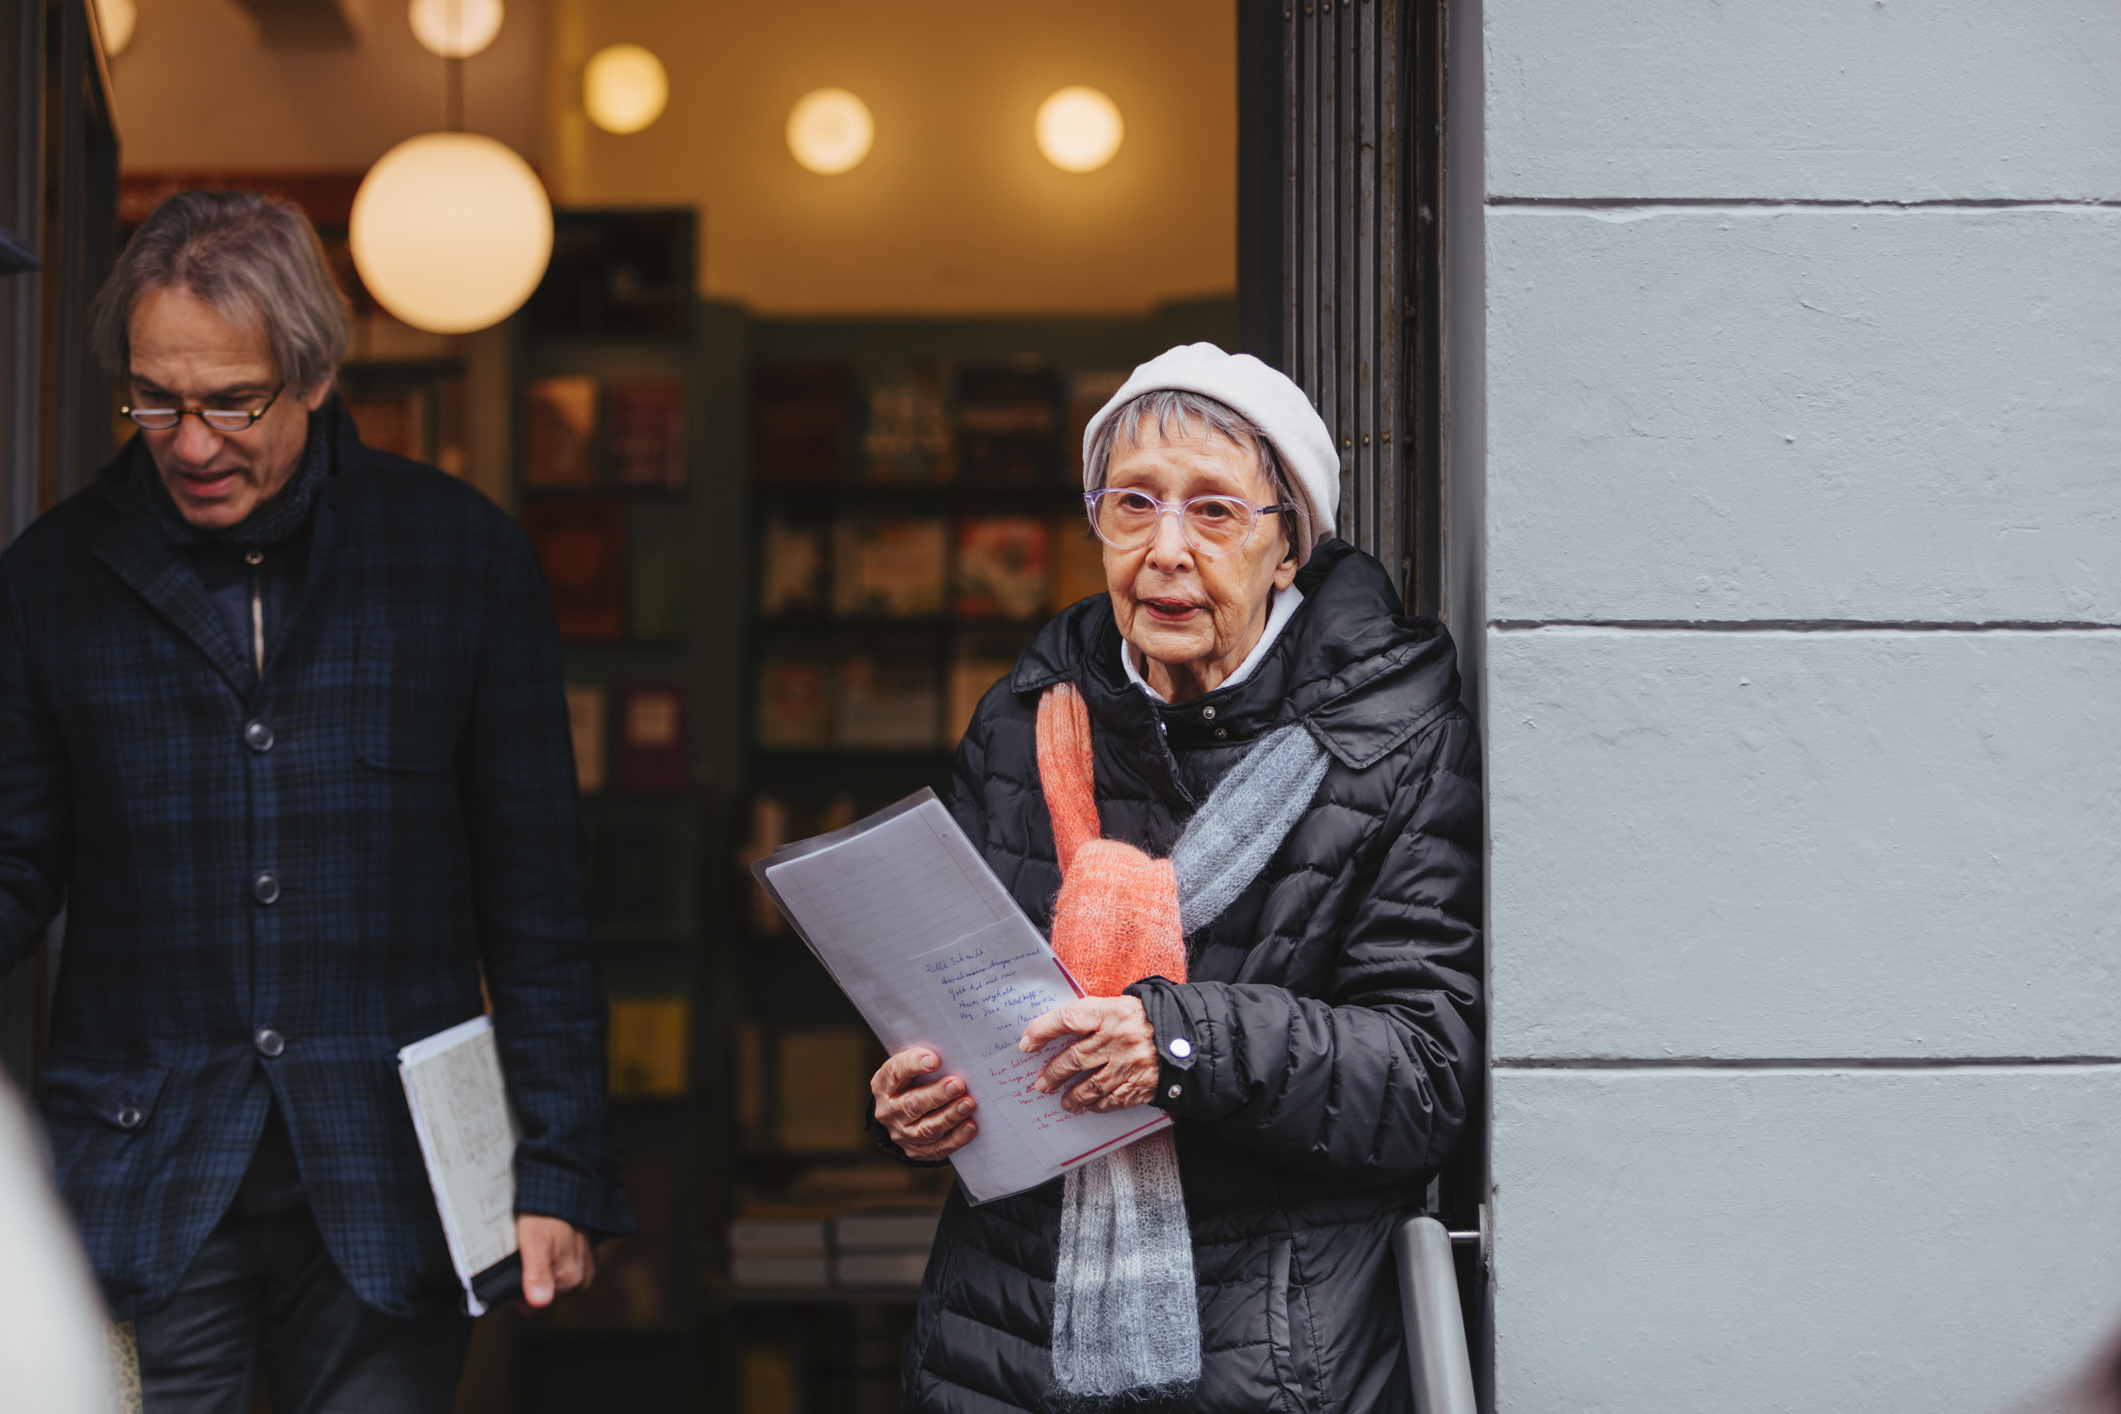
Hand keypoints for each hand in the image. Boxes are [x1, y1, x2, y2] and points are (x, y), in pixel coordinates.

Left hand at [517, 1214, 593, 1307]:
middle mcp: (582, 1280)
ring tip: (535, 1249)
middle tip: (522, 1255)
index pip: (532, 1307)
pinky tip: (547, 1249)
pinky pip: (560, 1275)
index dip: (516, 1293)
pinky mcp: (585, 1263)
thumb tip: (539, 1303)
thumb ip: (537, 1274)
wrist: (563, 1191)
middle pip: (542, 1296)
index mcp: (571, 1280)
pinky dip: (550, 1266)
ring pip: (550, 1286)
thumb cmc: (545, 1215)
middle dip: (528, 1281)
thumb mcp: (534, 1242)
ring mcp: (585, 1272)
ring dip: (538, 1272)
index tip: (511, 1270)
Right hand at [871, 1047, 978, 1160]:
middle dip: (937, 1095)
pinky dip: (956, 1138)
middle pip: (912, 1105)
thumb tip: (950, 1056)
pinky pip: (938, 1148)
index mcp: (884, 1085)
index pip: (894, 1072)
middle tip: (958, 1085)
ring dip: (949, 1116)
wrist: (899, 1115)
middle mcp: (889, 1111)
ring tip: (968, 1104)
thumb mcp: (908, 1068)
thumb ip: (923, 1060)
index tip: (935, 1060)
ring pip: (926, 1129)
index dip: (913, 1065)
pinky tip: (970, 1126)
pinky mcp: (917, 1151)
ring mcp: (902, 1134)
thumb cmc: (910, 1083)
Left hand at [1019, 996, 1158, 1113]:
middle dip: (1053, 1073)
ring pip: (1090, 1086)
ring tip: (1062, 1101)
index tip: (1027, 1044)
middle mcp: (1118, 1039)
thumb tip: (1059, 1029)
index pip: (1067, 1020)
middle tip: (1041, 1083)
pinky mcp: (1140, 1086)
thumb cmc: (1150, 1018)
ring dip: (1071, 1096)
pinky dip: (1097, 1105)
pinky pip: (1111, 1101)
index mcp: (1111, 1012)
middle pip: (1074, 1059)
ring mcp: (1129, 1065)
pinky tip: (1089, 1106)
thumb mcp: (1123, 1005)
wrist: (1191, 1036)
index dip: (1042, 1031)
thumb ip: (1094, 1015)